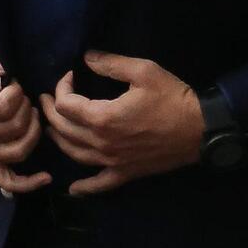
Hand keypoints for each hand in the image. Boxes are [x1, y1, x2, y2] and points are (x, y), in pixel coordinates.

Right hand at [0, 50, 49, 196]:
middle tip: (20, 96)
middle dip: (25, 106)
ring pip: (19, 150)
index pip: (3, 107)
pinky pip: (8, 182)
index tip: (12, 84)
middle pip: (15, 127)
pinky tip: (45, 177)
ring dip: (32, 130)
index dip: (15, 92)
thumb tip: (5, 72)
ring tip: (29, 114)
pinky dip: (28, 183)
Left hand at [39, 51, 204, 195]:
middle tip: (47, 99)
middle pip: (64, 130)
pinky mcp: (125, 173)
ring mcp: (112, 162)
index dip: (62, 87)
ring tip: (53, 127)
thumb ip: (111, 64)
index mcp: (103, 117)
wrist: (200, 129)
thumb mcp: (143, 71)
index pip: (66, 105)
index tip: (71, 75)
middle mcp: (102, 143)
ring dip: (59, 140)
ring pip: (74, 154)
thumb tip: (86, 58)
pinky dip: (84, 188)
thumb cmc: (172, 98)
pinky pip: (99, 184)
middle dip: (52, 112)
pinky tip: (73, 189)